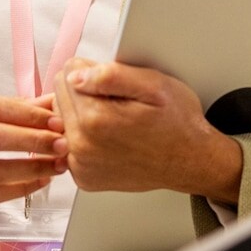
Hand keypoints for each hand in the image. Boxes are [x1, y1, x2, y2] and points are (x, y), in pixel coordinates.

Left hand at [53, 59, 242, 203]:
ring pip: (63, 120)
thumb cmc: (176, 123)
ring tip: (114, 121)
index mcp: (95, 120)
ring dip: (82, 115)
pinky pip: (70, 144)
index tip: (115, 85)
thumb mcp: (154, 85)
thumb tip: (76, 74)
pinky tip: (110, 139)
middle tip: (118, 103)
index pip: (68, 74)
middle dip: (85, 93)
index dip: (93, 72)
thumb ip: (111, 74)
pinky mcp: (84, 177)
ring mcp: (81, 166)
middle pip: (60, 96)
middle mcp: (82, 147)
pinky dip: (85, 138)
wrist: (190, 160)